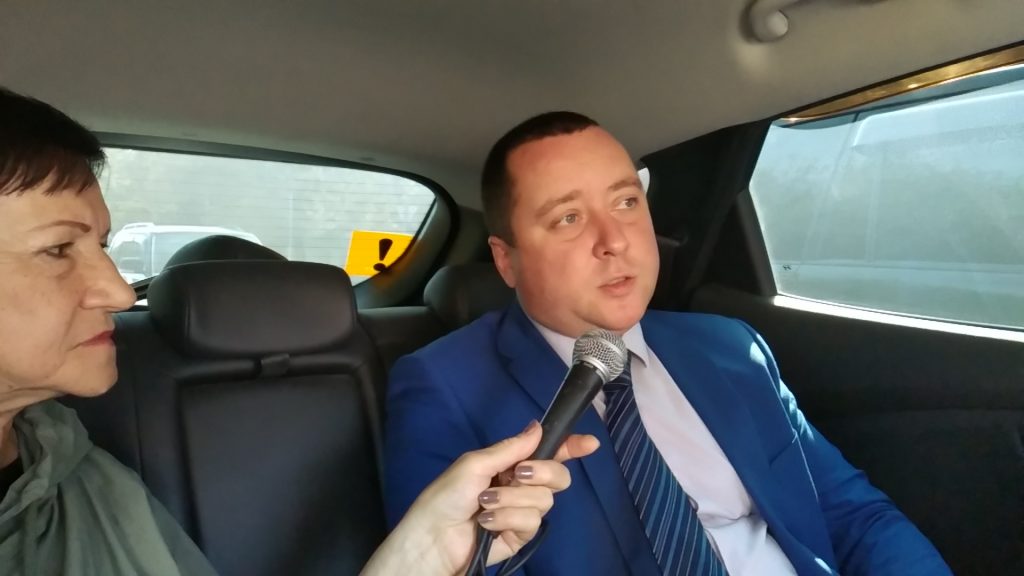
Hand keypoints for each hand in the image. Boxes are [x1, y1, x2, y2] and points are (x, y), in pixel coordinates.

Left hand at [362, 421, 597, 575]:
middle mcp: (521, 486)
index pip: (548, 453)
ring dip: (512, 499)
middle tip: (518, 474)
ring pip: (544, 500)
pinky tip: (487, 523)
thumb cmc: (447, 496)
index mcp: (510, 464)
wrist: (433, 538)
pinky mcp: (520, 536)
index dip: (571, 447)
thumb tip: (538, 426)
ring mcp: (521, 511)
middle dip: (542, 472)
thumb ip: (511, 448)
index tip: (589, 442)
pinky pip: (531, 521)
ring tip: (485, 505)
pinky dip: (508, 518)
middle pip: (558, 476)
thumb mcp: (475, 464)